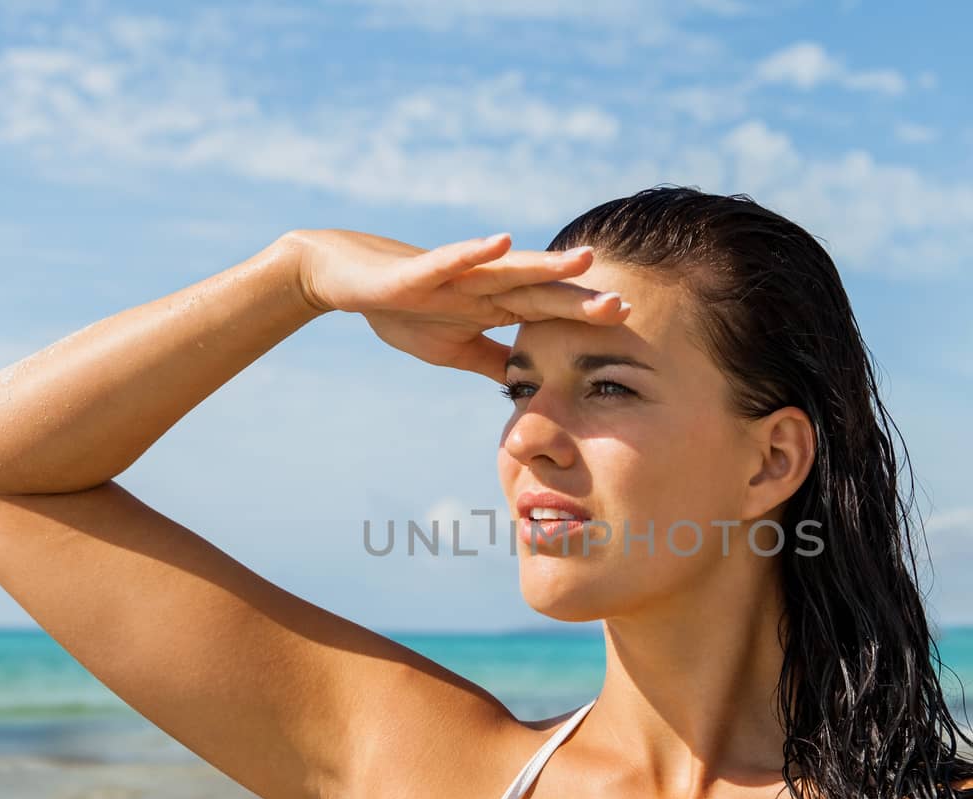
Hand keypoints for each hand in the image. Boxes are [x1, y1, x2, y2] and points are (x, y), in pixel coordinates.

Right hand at [282, 228, 630, 382]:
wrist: (345, 281)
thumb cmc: (401, 309)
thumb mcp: (453, 349)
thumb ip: (491, 361)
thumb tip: (526, 384)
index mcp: (492, 305)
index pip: (547, 313)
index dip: (584, 318)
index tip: (627, 322)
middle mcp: (483, 284)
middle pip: (539, 292)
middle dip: (579, 299)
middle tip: (624, 305)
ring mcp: (454, 274)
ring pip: (507, 269)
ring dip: (544, 266)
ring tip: (583, 260)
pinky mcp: (419, 269)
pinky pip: (452, 259)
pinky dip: (476, 251)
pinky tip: (502, 241)